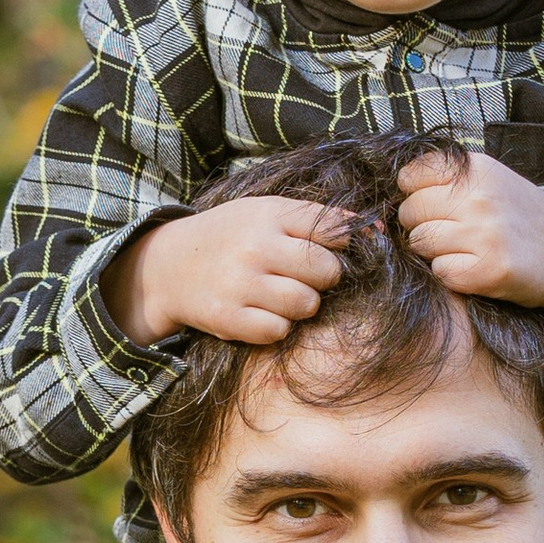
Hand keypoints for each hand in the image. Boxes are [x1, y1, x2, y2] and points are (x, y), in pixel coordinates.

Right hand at [104, 199, 348, 347]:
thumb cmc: (230, 236)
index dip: (341, 244)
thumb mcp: (265, 212)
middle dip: (324, 277)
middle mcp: (255, 247)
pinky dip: (277, 325)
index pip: (332, 229)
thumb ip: (316, 218)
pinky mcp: (229, 318)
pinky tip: (262, 311)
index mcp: (268, 214)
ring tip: (282, 294)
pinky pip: (279, 330)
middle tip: (304, 276)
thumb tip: (376, 227)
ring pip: (307, 304)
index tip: (329, 249)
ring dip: (302, 304)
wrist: (168, 266)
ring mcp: (240, 284)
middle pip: (327, 271)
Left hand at [395, 147, 543, 368]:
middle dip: (418, 224)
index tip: (429, 204)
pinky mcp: (488, 270)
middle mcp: (480, 198)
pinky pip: (440, 272)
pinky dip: (450, 273)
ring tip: (459, 249)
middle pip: (410, 211)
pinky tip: (471, 267)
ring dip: (432, 251)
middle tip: (443, 232)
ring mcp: (484, 235)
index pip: (412, 175)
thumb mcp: (491, 179)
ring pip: (420, 243)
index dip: (412, 192)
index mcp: (477, 170)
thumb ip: (449, 177)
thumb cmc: (518, 216)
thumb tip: (397, 188)